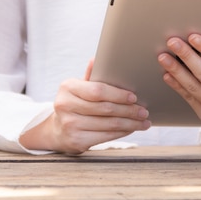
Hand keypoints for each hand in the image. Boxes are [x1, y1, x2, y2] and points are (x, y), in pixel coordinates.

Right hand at [20, 60, 150, 153]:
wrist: (57, 130)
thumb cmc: (74, 104)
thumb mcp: (78, 88)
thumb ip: (90, 76)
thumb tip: (96, 58)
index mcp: (67, 87)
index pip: (98, 91)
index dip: (118, 94)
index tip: (134, 97)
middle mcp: (66, 106)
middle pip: (106, 108)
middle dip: (129, 110)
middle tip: (144, 111)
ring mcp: (70, 125)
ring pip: (109, 124)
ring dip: (130, 123)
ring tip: (143, 122)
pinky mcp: (76, 141)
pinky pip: (106, 136)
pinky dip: (122, 132)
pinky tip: (131, 129)